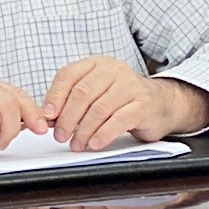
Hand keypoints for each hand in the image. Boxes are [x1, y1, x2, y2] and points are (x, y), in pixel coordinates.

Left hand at [42, 58, 208, 150]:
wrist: (161, 103)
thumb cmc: (123, 101)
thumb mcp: (96, 95)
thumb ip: (72, 102)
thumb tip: (46, 118)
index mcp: (96, 64)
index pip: (68, 75)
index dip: (55, 97)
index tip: (47, 116)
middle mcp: (113, 70)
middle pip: (82, 93)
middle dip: (68, 118)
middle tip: (61, 137)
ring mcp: (130, 85)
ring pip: (99, 108)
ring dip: (84, 130)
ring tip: (77, 144)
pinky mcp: (143, 104)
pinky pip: (119, 120)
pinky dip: (104, 134)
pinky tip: (96, 143)